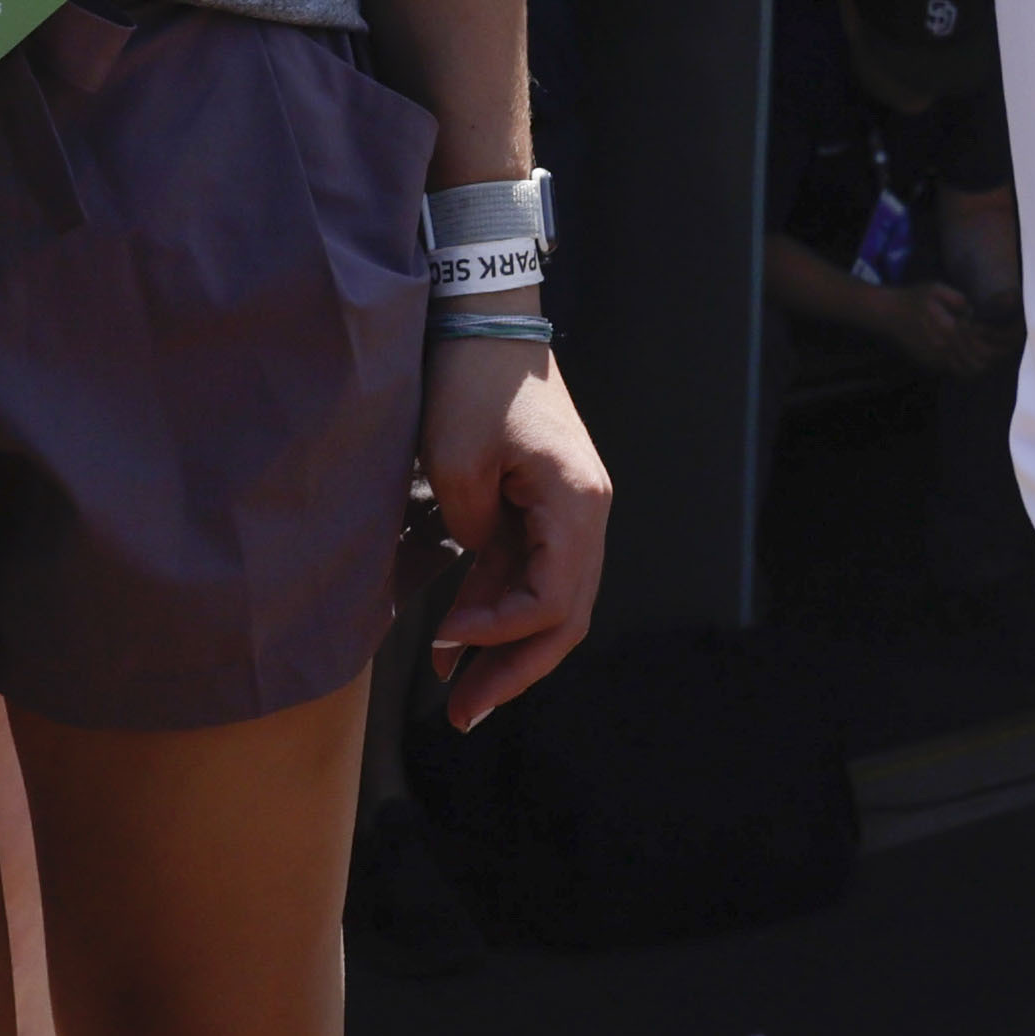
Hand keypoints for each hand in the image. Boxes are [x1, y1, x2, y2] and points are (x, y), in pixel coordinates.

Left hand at [422, 337, 612, 728]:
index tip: (445, 640)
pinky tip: (458, 640)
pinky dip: (498, 608)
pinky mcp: (546, 503)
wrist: (484, 319)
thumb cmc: (471, 381)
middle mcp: (589, 512)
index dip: (499, 632)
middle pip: (566, 616)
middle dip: (515, 671)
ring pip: (553, 602)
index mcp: (577, 503)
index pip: (552, 599)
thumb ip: (473, 536)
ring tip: (460, 697)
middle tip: (464, 716)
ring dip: (508, 649)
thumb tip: (478, 585)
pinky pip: (531, 572)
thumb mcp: (456, 462)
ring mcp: (572, 508)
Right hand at [867, 282, 991, 376]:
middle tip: (989, 344)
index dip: (991, 341)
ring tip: (978, 351)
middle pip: (977, 363)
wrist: (887, 314)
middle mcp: (943, 349)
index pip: (980, 345)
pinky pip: (952, 372)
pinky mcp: (928, 364)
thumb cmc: (912, 299)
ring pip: (966, 372)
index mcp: (948, 329)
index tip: (992, 333)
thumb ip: (959, 299)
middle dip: (987, 355)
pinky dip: (962, 367)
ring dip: (976, 364)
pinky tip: (963, 354)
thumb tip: (972, 314)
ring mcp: (935, 359)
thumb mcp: (936, 289)